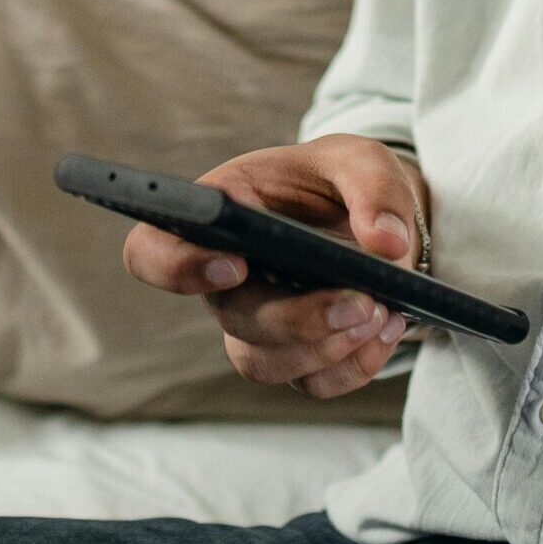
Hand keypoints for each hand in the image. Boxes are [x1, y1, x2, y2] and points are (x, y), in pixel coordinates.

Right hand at [121, 132, 431, 398]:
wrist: (376, 217)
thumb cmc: (345, 179)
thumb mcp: (364, 160)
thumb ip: (375, 188)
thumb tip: (385, 243)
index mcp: (220, 211)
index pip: (152, 250)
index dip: (177, 267)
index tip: (236, 265)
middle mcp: (226, 276)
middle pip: (231, 318)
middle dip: (298, 320)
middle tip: (361, 301)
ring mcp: (256, 322)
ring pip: (265, 363)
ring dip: (327, 348)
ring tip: (383, 312)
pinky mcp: (295, 357)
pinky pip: (313, 383)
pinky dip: (356, 364)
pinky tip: (390, 327)